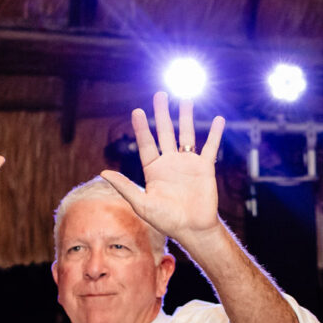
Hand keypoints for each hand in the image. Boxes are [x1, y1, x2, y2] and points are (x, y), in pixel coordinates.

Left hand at [100, 92, 224, 242]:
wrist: (192, 228)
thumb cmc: (166, 220)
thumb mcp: (141, 204)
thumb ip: (125, 186)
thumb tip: (103, 172)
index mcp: (153, 169)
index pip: (146, 143)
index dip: (142, 127)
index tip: (137, 110)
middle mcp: (170, 163)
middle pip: (165, 132)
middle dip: (163, 113)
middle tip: (161, 94)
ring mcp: (188, 163)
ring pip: (187, 134)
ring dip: (186, 117)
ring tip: (186, 99)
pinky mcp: (205, 168)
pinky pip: (211, 147)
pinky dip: (215, 133)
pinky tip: (218, 120)